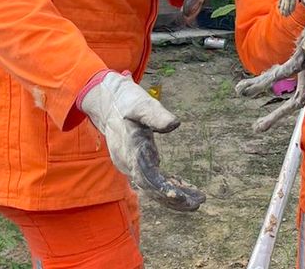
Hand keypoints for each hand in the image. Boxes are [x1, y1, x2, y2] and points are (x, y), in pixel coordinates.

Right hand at [79, 71, 204, 210]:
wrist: (107, 102)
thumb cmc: (127, 101)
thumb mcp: (142, 103)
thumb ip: (156, 115)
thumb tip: (175, 124)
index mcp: (130, 149)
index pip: (146, 176)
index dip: (162, 189)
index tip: (180, 196)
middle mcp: (128, 162)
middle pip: (150, 188)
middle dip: (173, 198)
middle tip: (197, 203)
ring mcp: (130, 164)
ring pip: (151, 187)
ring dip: (172, 196)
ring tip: (196, 200)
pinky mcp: (135, 163)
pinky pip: (150, 180)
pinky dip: (167, 186)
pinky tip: (185, 187)